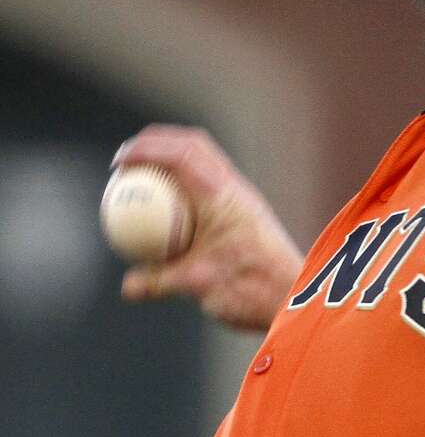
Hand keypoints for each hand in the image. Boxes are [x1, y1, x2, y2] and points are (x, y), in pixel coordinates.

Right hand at [112, 125, 303, 331]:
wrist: (295, 294)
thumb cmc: (251, 287)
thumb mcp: (197, 285)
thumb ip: (159, 281)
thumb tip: (128, 286)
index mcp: (222, 195)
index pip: (181, 155)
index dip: (146, 151)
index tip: (118, 164)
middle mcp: (235, 188)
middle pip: (193, 145)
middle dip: (157, 143)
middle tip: (126, 160)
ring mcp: (242, 197)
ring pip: (204, 161)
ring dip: (173, 159)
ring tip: (143, 177)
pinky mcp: (244, 210)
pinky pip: (209, 184)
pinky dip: (185, 184)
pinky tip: (167, 208)